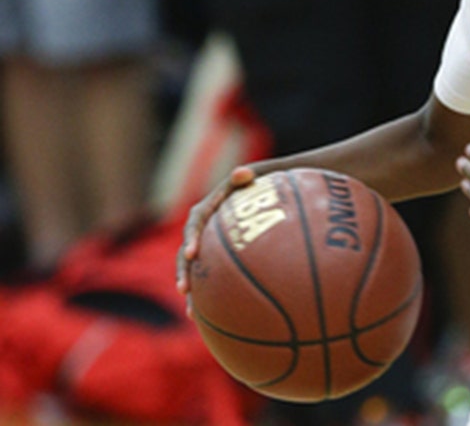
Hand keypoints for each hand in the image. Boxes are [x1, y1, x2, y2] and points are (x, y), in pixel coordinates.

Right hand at [176, 166, 256, 312]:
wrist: (263, 199)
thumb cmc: (259, 188)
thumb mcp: (254, 180)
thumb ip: (246, 179)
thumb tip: (244, 172)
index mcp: (207, 209)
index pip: (195, 223)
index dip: (191, 237)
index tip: (192, 253)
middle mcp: (203, 229)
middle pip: (186, 251)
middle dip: (184, 271)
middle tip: (185, 288)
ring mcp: (207, 245)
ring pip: (193, 269)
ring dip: (191, 288)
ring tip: (192, 311)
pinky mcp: (214, 259)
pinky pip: (206, 278)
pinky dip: (205, 296)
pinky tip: (205, 318)